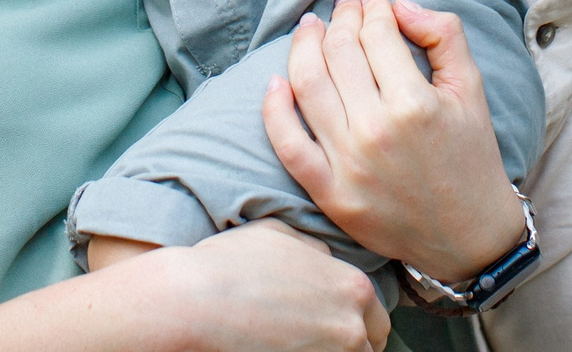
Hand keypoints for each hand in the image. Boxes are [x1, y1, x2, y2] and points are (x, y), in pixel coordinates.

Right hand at [107, 221, 388, 351]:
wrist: (195, 301)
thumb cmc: (230, 264)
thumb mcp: (278, 232)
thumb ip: (313, 248)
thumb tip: (322, 256)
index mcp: (353, 286)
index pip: (376, 318)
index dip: (355, 323)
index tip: (334, 327)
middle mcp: (353, 325)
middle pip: (368, 347)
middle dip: (348, 344)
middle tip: (316, 341)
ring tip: (295, 346)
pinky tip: (281, 350)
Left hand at [263, 0, 522, 284]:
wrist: (470, 237)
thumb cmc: (471, 157)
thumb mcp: (472, 89)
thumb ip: (443, 34)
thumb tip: (397, 4)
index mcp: (415, 104)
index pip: (376, 35)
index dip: (372, 10)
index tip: (372, 2)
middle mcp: (376, 131)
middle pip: (339, 53)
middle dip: (340, 19)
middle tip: (344, 7)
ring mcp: (348, 165)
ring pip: (308, 85)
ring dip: (304, 46)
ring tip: (311, 28)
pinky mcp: (330, 194)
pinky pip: (288, 144)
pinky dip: (274, 108)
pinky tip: (275, 81)